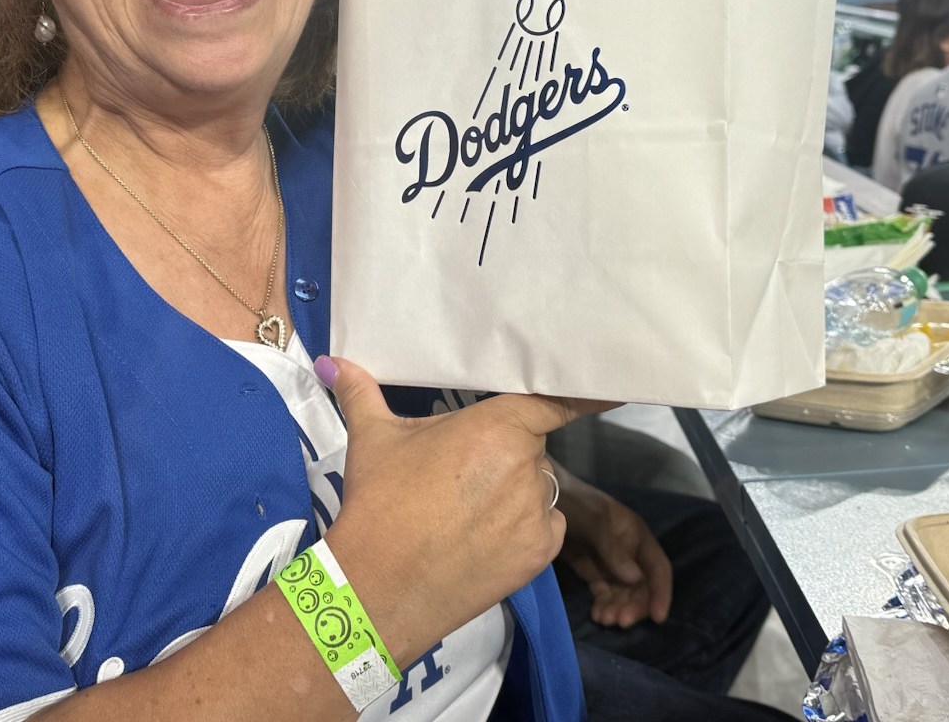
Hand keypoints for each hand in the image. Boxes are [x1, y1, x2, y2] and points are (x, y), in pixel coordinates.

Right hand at [319, 355, 608, 665]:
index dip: (585, 390)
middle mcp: (528, 466)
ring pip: (537, 489)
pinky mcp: (541, 554)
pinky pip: (545, 526)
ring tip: (466, 513)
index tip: (617, 382)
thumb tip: (330, 362)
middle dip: (505, 454)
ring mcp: (538, 513)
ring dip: (514, 493)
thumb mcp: (372, 440)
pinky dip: (524, 529)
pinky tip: (484, 539)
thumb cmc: (380, 503)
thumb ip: (361, 392)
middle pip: (531, 448)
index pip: (556, 400)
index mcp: (498, 427)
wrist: (380, 586)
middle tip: (461, 473)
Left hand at [554, 470, 672, 629]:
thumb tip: (635, 579)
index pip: (657, 568)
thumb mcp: (595, 522)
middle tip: (620, 622)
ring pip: (623, 593)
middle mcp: (628, 551)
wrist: (544, 498)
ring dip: (618, 608)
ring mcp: (610, 562)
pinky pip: (604, 593)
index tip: (658, 618)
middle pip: (641, 586)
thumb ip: (614, 549)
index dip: (661, 593)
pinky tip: (597, 615)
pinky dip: (603, 605)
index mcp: (636, 536)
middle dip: (634, 606)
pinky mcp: (592, 570)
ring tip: (604, 619)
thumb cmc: (574, 503)